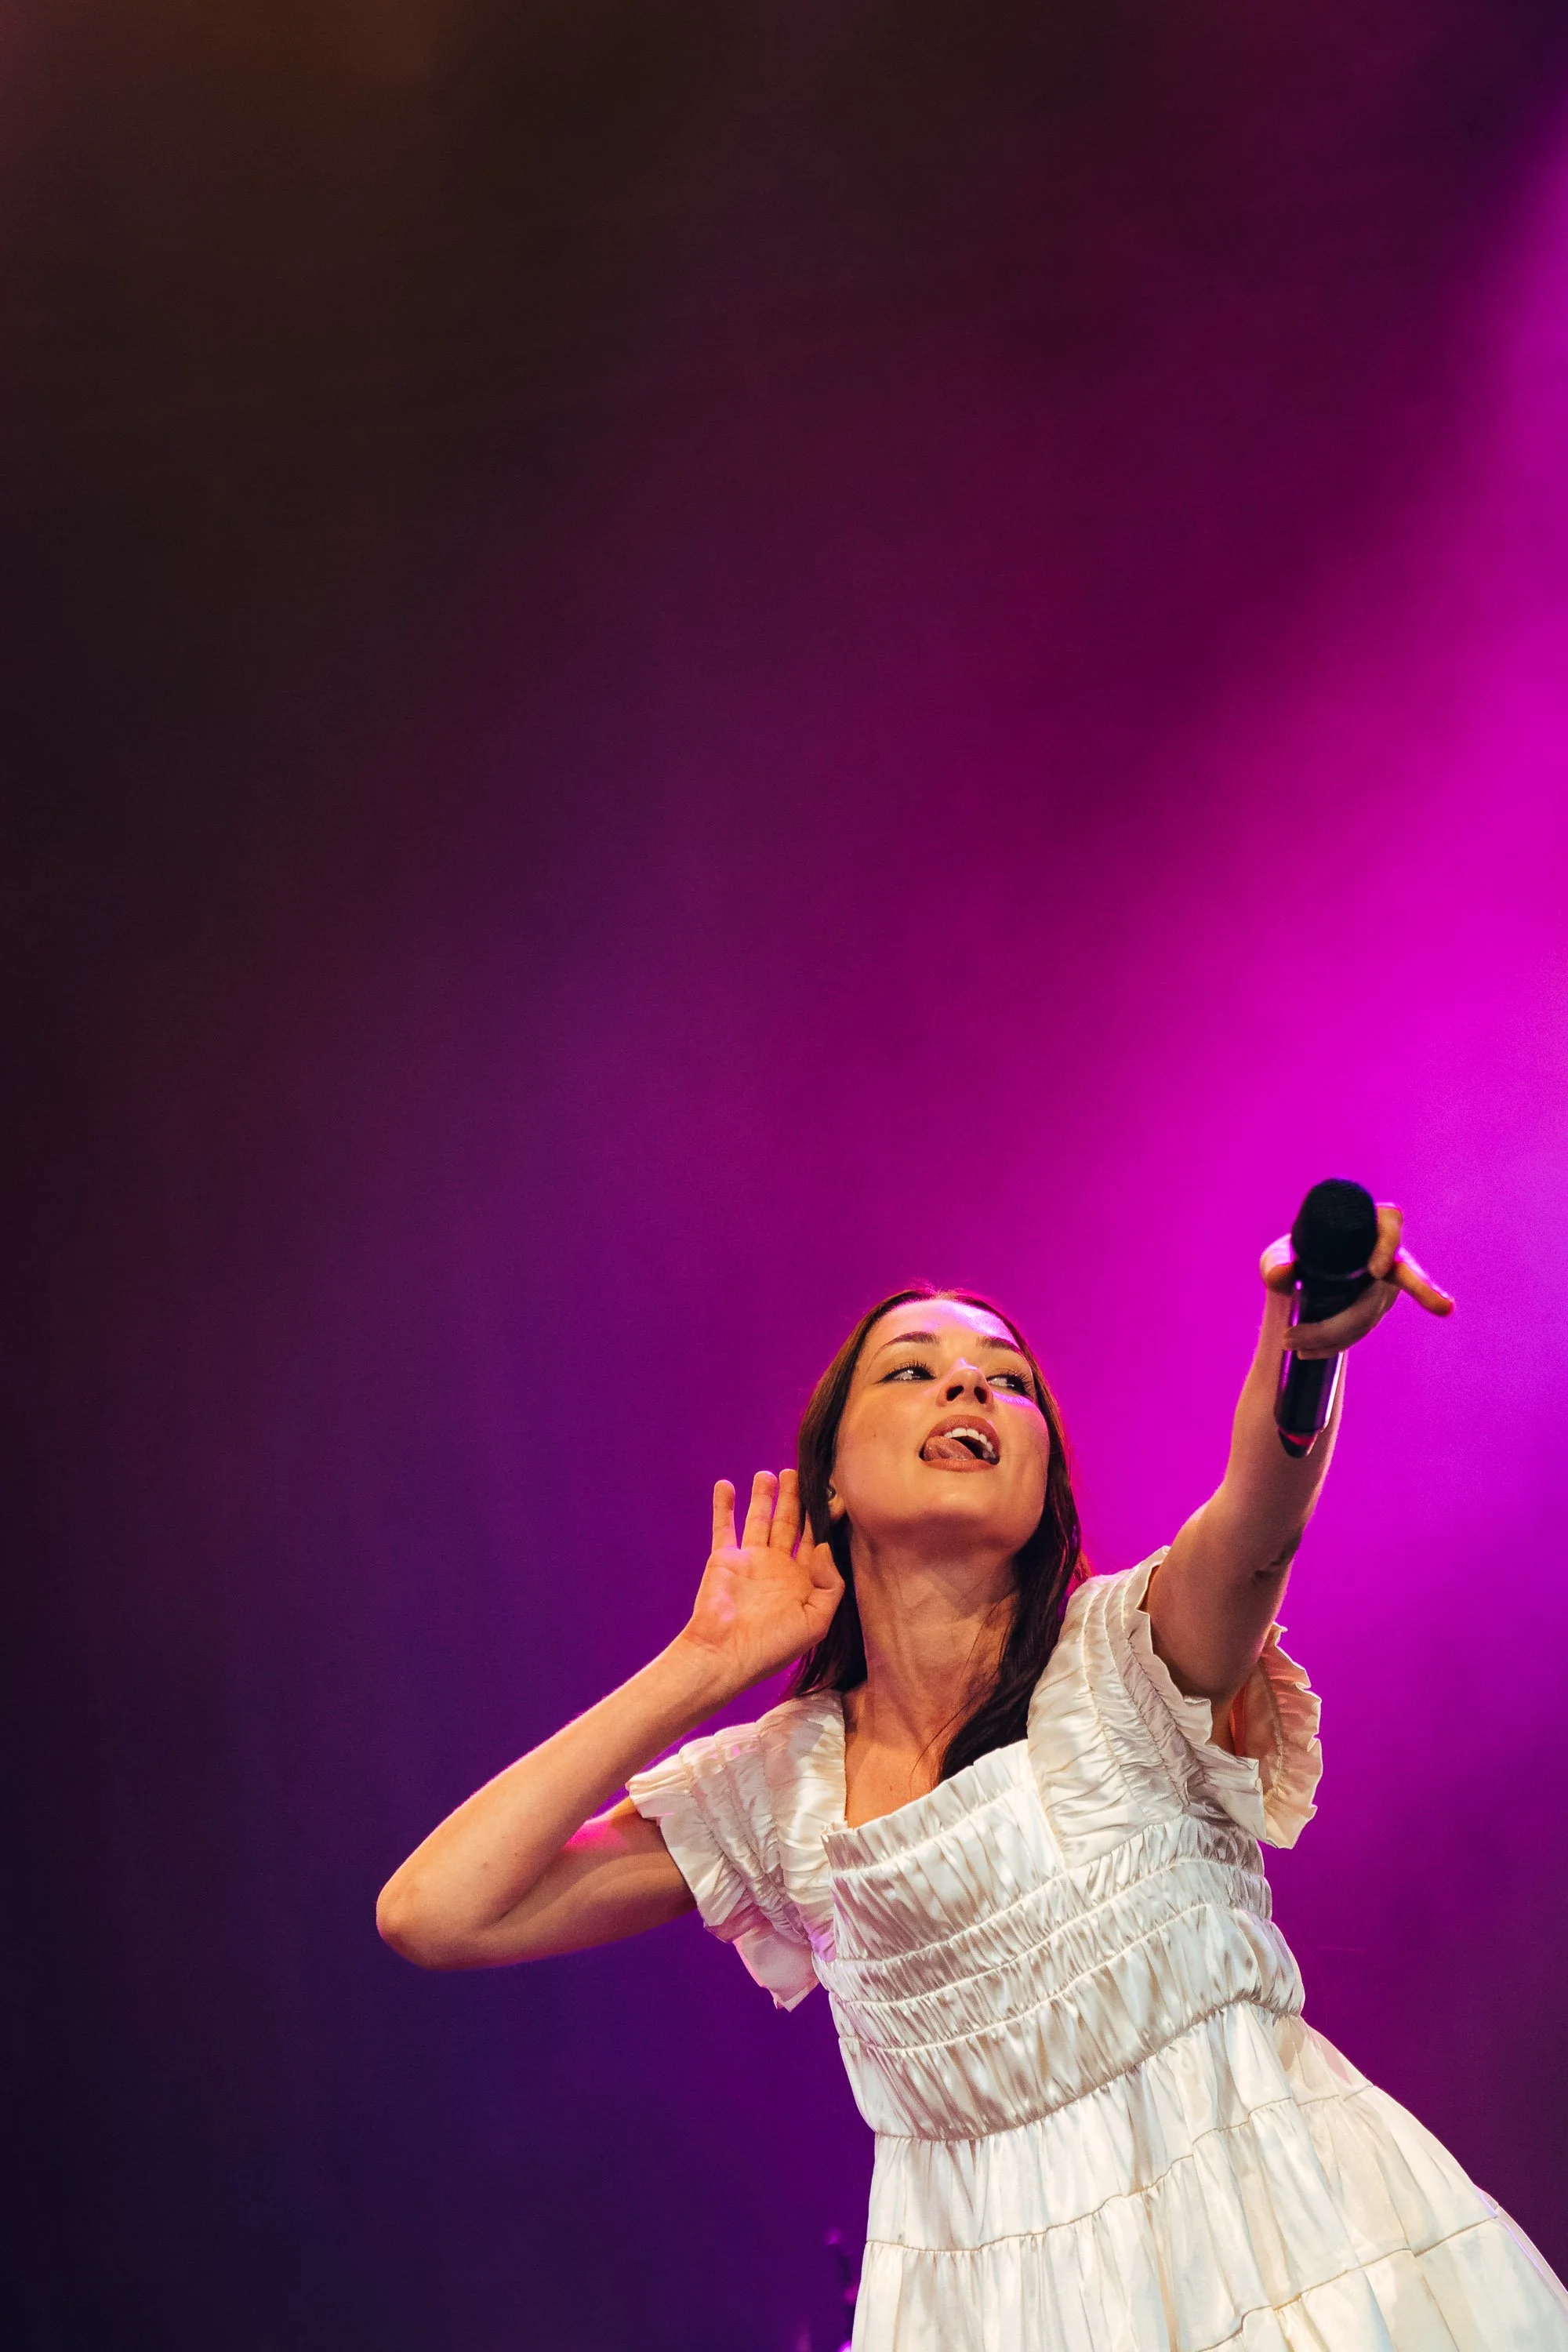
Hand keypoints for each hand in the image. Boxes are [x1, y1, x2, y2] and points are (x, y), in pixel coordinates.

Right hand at [675, 1469, 844, 1696]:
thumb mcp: (816, 1621)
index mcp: (801, 1582)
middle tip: (800, 1472)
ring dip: (765, 1496)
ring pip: (759, 1519)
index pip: (816, 1541)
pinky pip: (724, 1526)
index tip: (835, 1494)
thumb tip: (825, 1546)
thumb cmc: (772, 1646)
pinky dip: (724, 1506)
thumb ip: (829, 1585)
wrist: (725, 1655)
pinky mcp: (724, 1558)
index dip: (825, 1519)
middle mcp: (777, 1567)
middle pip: (789, 1523)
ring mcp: (750, 1561)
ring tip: (771, 1473)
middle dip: (795, 1498)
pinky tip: (726, 1485)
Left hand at [1262, 1201, 1454, 1359]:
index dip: (1388, 1247)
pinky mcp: (1380, 1306)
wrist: (1305, 1266)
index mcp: (1372, 1223)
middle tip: (1292, 1337)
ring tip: (1290, 1344)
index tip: (1376, 1270)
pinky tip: (1309, 1353)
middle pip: (1370, 1294)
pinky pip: (1362, 1328)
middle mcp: (1389, 1251)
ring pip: (1368, 1315)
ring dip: (1330, 1337)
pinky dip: (1334, 1343)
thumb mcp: (1283, 1251)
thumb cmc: (1300, 1249)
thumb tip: (1281, 1274)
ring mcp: (1390, 1283)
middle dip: (1339, 1321)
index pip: (1392, 1224)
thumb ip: (1278, 1260)